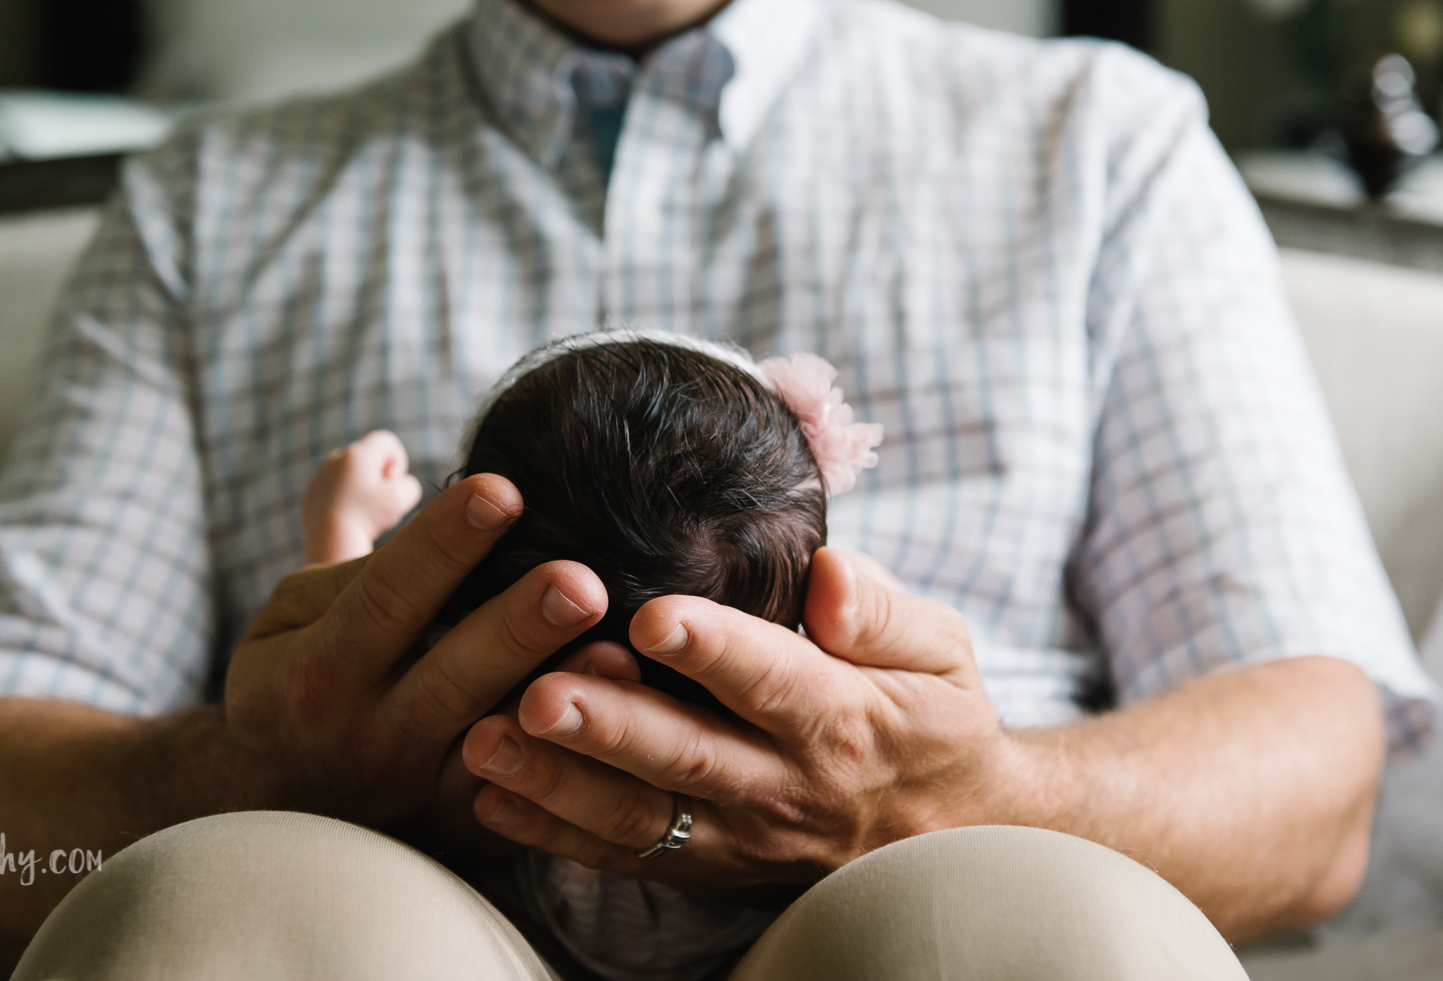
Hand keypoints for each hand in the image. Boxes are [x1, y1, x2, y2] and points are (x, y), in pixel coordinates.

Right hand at [224, 474, 610, 836]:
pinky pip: (530, 799)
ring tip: (623, 652)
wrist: (282, 820)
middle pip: (450, 676)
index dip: (443, 544)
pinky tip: (628, 720)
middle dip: (517, 627)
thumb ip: (338, 517)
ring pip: (501, 747)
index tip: (502, 488)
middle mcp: (369, 734)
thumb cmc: (301, 681)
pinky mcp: (469, 830)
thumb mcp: (292, 607)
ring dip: (565, 700)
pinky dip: (578, 765)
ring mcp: (422, 791)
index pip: (385, 596)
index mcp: (319, 668)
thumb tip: (383, 446)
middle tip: (582, 580)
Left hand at [301, 430, 424, 563]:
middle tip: (379, 503)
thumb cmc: (367, 518)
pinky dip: (344, 500)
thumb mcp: (403, 499)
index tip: (391, 486)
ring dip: (362, 489)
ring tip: (363, 513)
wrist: (329, 541)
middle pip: (368, 458)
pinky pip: (335, 490)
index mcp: (357, 454)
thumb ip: (409, 485)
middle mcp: (335, 459)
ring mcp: (320, 476)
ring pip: (351, 475)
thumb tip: (399, 486)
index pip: (387, 442)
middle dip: (379, 477)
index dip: (398, 463)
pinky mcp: (311, 494)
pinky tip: (347, 519)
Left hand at [460, 547, 1017, 895]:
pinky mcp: (712, 868)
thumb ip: (883, 609)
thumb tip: (830, 574)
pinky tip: (490, 799)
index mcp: (842, 715)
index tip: (652, 614)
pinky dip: (556, 834)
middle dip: (609, 725)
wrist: (958, 832)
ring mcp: (743, 837)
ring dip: (558, 784)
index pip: (771, 678)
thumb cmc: (936, 715)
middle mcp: (786, 785)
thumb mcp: (943, 649)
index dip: (713, 649)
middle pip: (689, 757)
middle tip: (537, 693)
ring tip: (484, 744)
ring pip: (643, 817)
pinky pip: (627, 857)